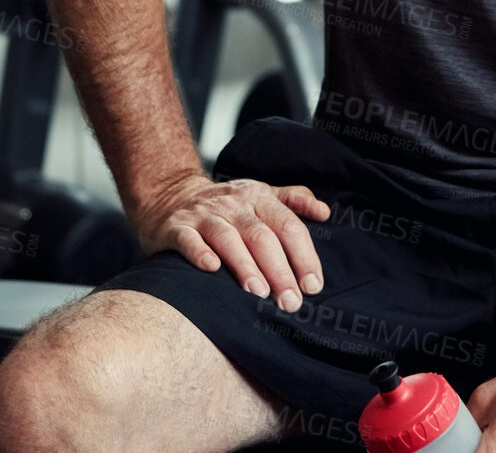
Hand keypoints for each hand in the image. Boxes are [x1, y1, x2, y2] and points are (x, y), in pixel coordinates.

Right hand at [130, 174, 330, 312]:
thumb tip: (325, 212)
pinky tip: (211, 269)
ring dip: (245, 266)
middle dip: (279, 271)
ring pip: (228, 238)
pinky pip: (189, 240)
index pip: (288, 226)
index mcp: (259, 198)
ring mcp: (204, 215)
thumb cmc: (227, 205)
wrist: (170, 195)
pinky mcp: (177, 227)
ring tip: (259, 293)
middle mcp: (234, 205)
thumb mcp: (261, 194)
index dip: (304, 256)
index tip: (313, 287)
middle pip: (261, 236)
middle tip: (290, 302)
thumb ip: (293, 200)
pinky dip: (200, 253)